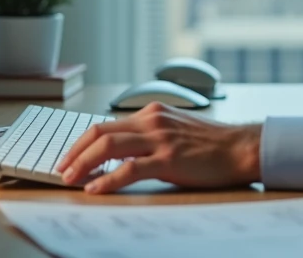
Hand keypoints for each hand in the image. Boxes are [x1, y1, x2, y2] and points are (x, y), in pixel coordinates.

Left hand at [55, 102, 261, 193]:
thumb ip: (150, 136)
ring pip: (109, 146)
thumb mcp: (176, 130)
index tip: (69, 157)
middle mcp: (152, 121)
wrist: (241, 148)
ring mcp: (160, 139)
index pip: (105, 124)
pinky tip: (96, 188)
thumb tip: (121, 152)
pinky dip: (107, 179)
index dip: (82, 142)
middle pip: (100, 132)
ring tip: (71, 179)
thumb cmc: (212, 145)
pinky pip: (129, 169)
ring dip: (83, 163)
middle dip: (75, 152)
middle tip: (62, 170)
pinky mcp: (168, 159)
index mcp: (152, 113)